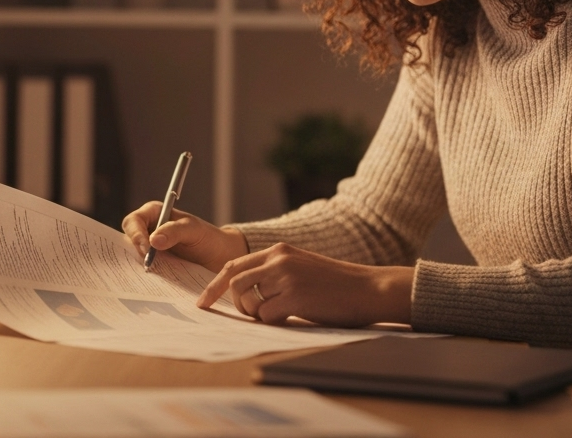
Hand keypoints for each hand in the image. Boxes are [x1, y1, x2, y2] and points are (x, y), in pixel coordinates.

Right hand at [121, 201, 247, 272]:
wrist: (220, 257)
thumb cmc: (208, 238)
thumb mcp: (194, 230)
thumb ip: (175, 231)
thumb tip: (154, 240)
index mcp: (154, 213)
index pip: (133, 221)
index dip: (136, 234)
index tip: (146, 248)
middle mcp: (148, 230)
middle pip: (128, 239)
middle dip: (132, 252)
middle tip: (145, 265)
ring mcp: (150, 249)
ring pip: (133, 256)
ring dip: (137, 266)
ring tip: (145, 276)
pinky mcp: (154, 265)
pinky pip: (143, 269)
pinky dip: (145, 275)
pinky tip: (151, 283)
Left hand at [196, 243, 413, 326]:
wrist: (368, 289)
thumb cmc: (337, 284)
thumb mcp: (302, 267)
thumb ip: (275, 272)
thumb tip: (244, 293)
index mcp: (279, 250)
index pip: (234, 265)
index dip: (214, 285)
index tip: (203, 302)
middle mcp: (279, 260)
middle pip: (233, 281)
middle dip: (228, 302)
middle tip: (237, 314)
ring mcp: (286, 278)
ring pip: (248, 300)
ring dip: (253, 313)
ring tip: (274, 315)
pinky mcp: (294, 297)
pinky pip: (265, 316)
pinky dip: (271, 322)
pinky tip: (290, 318)